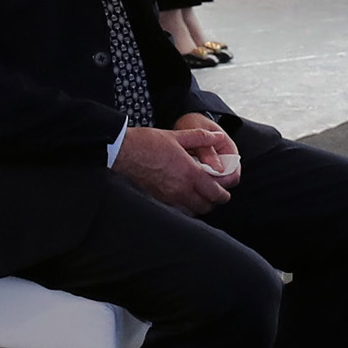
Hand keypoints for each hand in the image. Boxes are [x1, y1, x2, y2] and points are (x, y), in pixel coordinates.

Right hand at [117, 124, 237, 213]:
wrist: (124, 152)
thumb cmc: (147, 143)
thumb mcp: (177, 136)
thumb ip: (200, 137)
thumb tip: (217, 137)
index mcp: (189, 173)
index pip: (215, 192)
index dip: (223, 194)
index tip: (224, 191)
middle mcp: (181, 189)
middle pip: (206, 206)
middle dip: (213, 201)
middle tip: (213, 193)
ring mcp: (169, 197)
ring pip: (193, 212)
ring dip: (199, 206)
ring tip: (199, 196)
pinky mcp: (159, 200)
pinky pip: (178, 211)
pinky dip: (185, 208)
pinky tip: (183, 198)